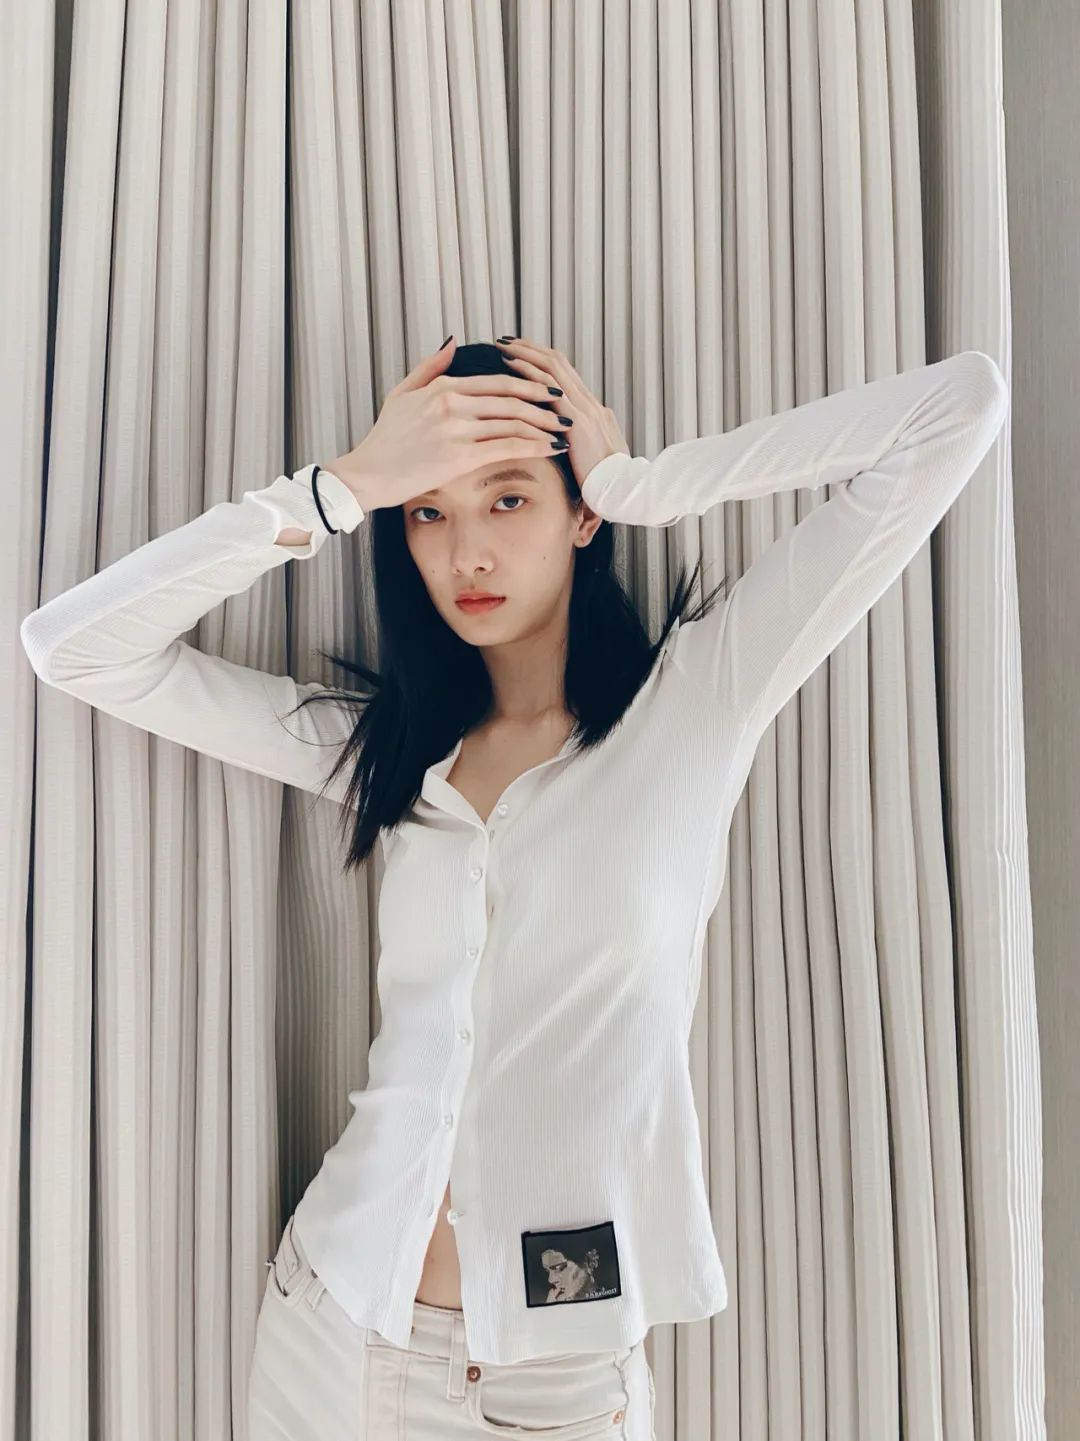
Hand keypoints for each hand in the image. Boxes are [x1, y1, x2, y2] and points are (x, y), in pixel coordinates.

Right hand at [325, 336, 570, 510]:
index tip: (547, 390)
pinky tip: (551, 449)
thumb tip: (453, 343)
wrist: (369, 474)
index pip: (497, 380)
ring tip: (563, 432)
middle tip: (564, 410)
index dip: (528, 384)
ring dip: (544, 427)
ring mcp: (457, 430)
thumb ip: (430, 368)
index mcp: (443, 387)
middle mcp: (453, 404)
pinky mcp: (461, 457)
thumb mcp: (402, 393)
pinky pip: (507, 447)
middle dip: (544, 404)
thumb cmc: (385, 438)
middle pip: (512, 399)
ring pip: (514, 422)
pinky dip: (535, 446)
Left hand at [493, 337, 630, 489]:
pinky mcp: (576, 422)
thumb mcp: (594, 457)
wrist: (624, 491)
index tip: (523, 352)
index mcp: (595, 410)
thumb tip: (567, 440)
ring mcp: (584, 410)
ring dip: (526, 354)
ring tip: (504, 347)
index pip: (566, 374)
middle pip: (558, 363)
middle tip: (508, 340)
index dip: (543, 359)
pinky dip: (528, 373)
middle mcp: (590, 403)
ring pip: (552, 369)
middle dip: (531, 349)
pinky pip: (549, 390)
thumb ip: (582, 443)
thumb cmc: (607, 483)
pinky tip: (510, 366)